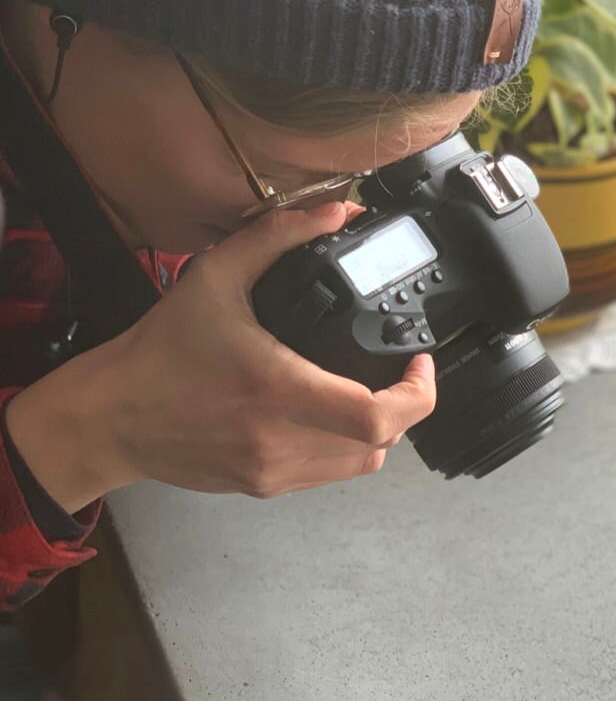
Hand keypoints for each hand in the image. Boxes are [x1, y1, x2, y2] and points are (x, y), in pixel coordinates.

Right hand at [6, 202, 435, 512]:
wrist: (112, 416)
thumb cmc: (161, 351)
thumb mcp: (217, 275)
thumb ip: (280, 235)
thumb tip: (338, 213)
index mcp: (277, 389)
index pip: (377, 417)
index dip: (417, 394)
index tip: (419, 363)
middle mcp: (280, 440)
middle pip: (381, 446)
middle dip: (405, 408)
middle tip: (402, 372)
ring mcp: (273, 471)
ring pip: (361, 466)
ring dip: (378, 431)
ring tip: (370, 390)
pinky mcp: (263, 488)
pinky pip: (328, 474)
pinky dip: (344, 447)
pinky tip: (330, 413)